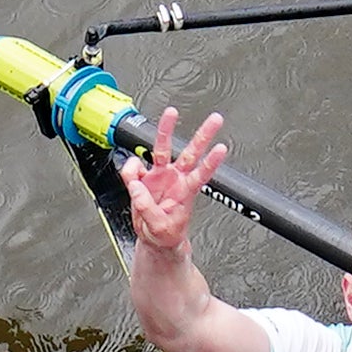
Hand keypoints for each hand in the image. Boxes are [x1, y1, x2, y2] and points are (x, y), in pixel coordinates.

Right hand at [124, 106, 225, 254]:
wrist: (154, 237)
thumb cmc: (164, 233)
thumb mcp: (158, 227)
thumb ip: (147, 207)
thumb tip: (137, 187)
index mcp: (185, 192)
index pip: (201, 174)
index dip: (211, 162)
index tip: (221, 148)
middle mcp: (175, 178)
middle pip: (191, 152)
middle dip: (203, 135)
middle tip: (216, 119)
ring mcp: (160, 176)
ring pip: (163, 147)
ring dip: (167, 129)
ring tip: (171, 113)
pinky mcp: (144, 178)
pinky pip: (133, 167)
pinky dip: (130, 171)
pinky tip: (131, 182)